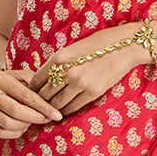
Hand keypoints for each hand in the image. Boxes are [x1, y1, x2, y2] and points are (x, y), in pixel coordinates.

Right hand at [0, 66, 63, 140]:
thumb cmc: (12, 80)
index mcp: (1, 79)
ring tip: (34, 121)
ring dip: (25, 125)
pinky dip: (16, 133)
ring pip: (8, 124)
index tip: (57, 115)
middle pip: (15, 111)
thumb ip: (37, 85)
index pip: (26, 95)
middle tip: (47, 120)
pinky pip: (1, 133)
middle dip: (35, 118)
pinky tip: (23, 126)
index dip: (43, 107)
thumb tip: (53, 101)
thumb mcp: (24, 76)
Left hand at [29, 27, 145, 115]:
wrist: (125, 46)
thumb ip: (58, 62)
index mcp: (59, 57)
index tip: (31, 95)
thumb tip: (46, 78)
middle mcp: (67, 71)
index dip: (31, 90)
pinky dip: (66, 111)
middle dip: (40, 102)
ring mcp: (79, 83)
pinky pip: (72, 107)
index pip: (36, 79)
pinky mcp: (92, 92)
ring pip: (57, 104)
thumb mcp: (73, 48)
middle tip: (37, 108)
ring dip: (52, 109)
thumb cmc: (99, 43)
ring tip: (50, 112)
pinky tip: (64, 111)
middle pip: (44, 94)